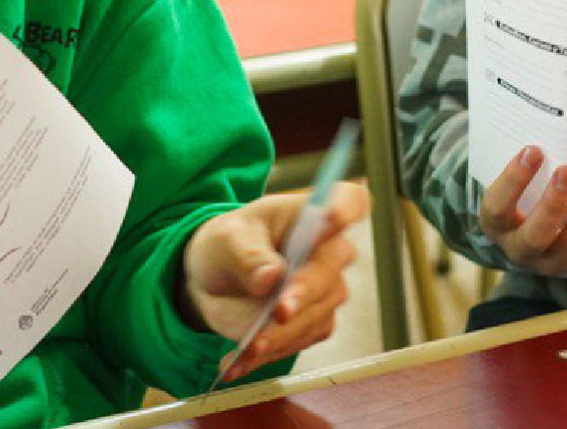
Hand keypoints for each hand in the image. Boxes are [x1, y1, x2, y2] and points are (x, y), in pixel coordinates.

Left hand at [182, 182, 368, 382]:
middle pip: (329, 271)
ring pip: (313, 316)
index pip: (348, 203)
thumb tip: (270, 277)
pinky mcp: (313, 324)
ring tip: (247, 347)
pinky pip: (296, 342)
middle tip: (279, 311)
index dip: (344, 211)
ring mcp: (326, 291)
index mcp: (313, 214)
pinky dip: (265, 355)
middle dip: (302, 295)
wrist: (218, 280)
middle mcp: (330, 252)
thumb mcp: (227, 239)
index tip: (329, 219)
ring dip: (279, 334)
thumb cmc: (229, 244)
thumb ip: (248, 255)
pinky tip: (238, 362)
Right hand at [480, 145, 566, 277]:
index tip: (532, 150)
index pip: (498, 208)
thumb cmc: (528, 195)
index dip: (513, 181)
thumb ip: (530, 164)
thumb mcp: (519, 183)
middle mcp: (524, 251)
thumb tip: (556, 121)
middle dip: (554, 202)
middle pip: (536, 235)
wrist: (546, 237)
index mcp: (498, 226)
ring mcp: (559, 261)